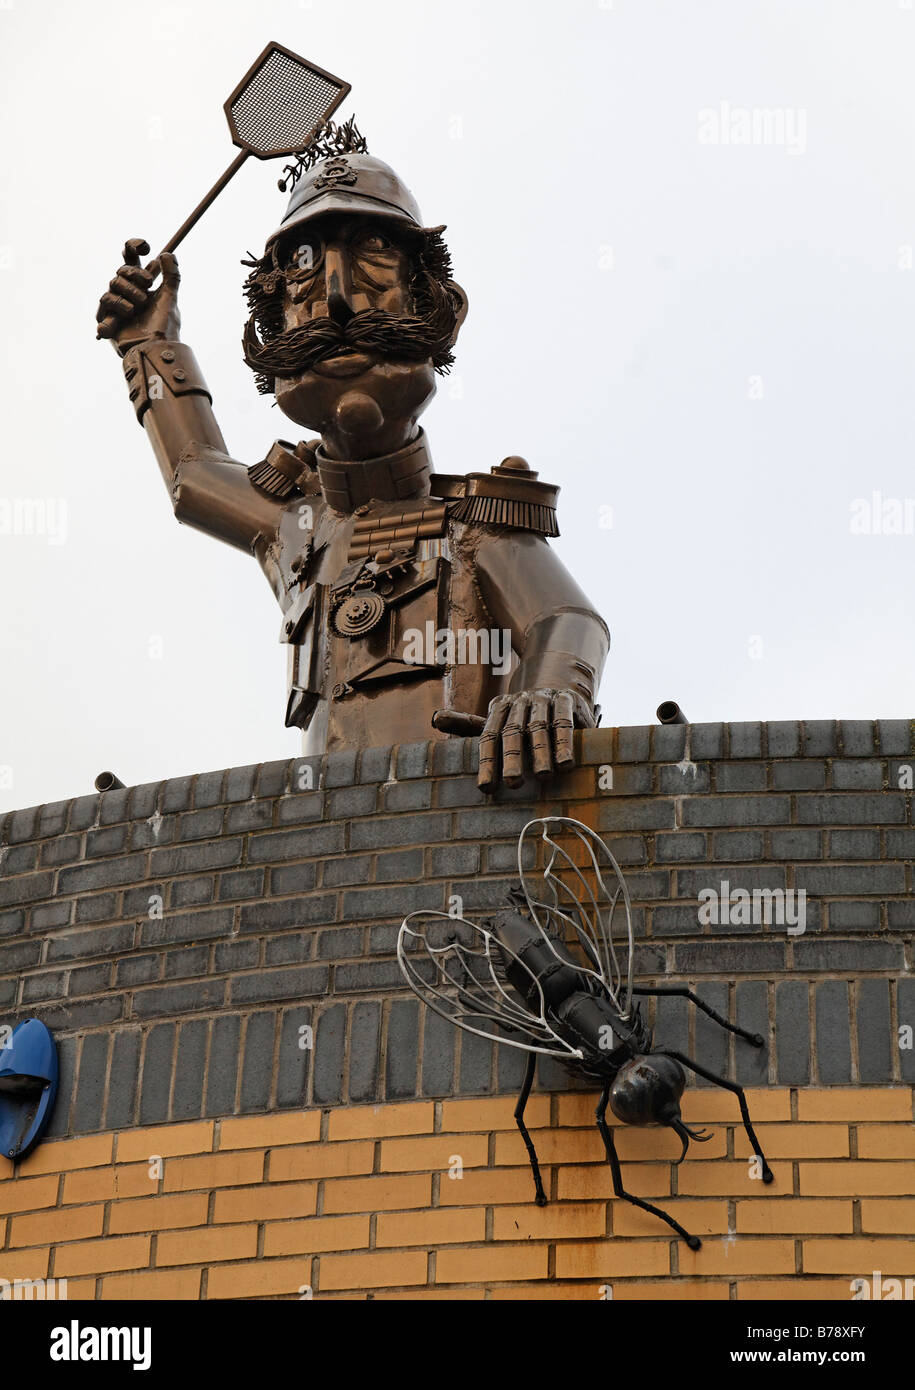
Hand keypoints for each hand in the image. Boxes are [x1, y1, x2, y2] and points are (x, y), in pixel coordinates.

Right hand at [95, 239, 180, 354]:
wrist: (155, 348)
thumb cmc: (164, 327)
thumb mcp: (170, 298)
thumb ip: (172, 276)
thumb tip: (168, 254)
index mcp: (141, 285)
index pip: (132, 259)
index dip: (134, 248)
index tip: (146, 247)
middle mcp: (127, 291)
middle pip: (123, 269)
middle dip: (136, 274)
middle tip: (148, 284)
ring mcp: (116, 303)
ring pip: (114, 282)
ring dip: (130, 292)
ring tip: (139, 307)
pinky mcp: (107, 316)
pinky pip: (107, 299)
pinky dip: (120, 305)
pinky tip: (129, 314)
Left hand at [432, 690, 596, 791]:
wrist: (554, 679)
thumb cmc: (521, 713)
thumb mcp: (496, 718)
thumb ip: (467, 724)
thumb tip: (435, 719)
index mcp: (498, 708)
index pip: (489, 736)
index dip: (487, 762)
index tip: (486, 788)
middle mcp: (519, 702)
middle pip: (513, 732)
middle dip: (512, 758)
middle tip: (512, 784)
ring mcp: (542, 699)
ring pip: (540, 727)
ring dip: (542, 752)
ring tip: (542, 776)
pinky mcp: (565, 700)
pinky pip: (564, 721)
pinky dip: (565, 741)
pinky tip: (566, 762)